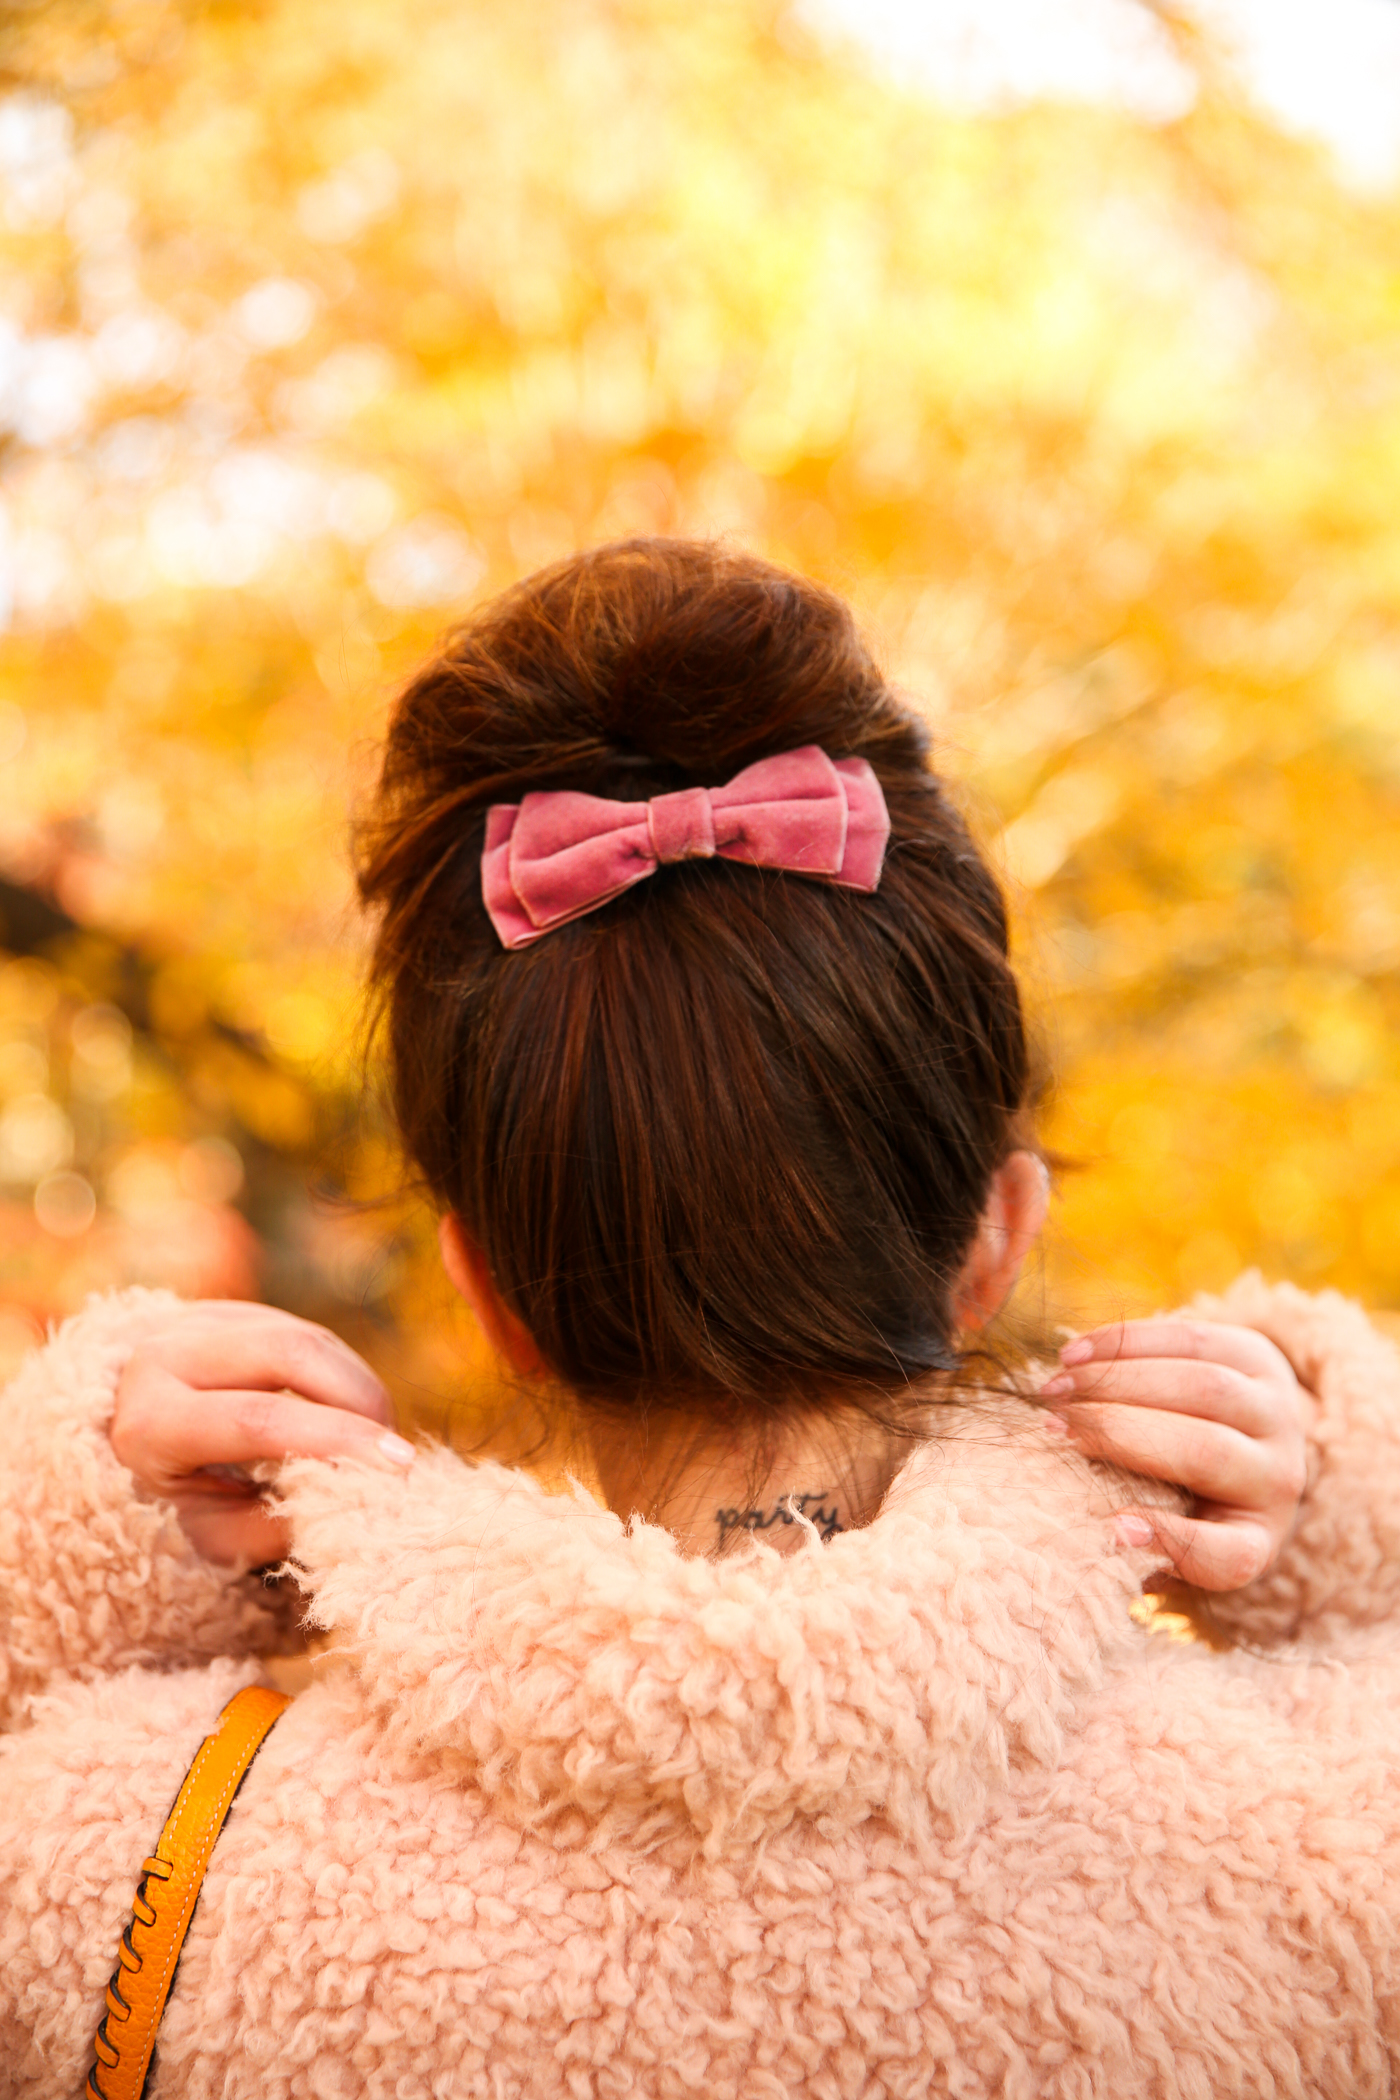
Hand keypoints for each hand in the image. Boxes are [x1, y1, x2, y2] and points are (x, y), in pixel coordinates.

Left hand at [110, 1300, 412, 1566]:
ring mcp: (194, 1321)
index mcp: (148, 1422)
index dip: (334, 1439)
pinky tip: (347, 1415)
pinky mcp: (228, 1310)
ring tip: (372, 1441)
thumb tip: (361, 1499)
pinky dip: (340, 1375)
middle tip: (395, 1451)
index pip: (256, 1420)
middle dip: (358, 1398)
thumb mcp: (214, 1538)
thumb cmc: (173, 1512)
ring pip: (304, 1335)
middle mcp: (162, 1356)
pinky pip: (304, 1332)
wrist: (119, 1453)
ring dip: (356, 1388)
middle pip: (287, 1352)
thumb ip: (284, 1521)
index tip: (397, 1466)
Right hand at [1039, 1318, 1311, 1591]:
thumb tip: (1097, 1527)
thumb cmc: (1182, 1504)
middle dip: (1118, 1432)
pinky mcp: (1259, 1357)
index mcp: (1252, 1540)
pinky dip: (1127, 1344)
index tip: (1113, 1527)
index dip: (1173, 1540)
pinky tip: (1077, 1355)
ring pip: (1203, 1386)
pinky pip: (1194, 1341)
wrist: (1246, 1442)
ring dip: (1117, 1380)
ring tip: (1056, 1388)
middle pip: (1205, 1451)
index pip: (1227, 1555)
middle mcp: (1279, 1480)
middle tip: (1052, 1427)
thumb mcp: (1170, 1539)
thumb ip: (1135, 1541)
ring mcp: (1277, 1412)